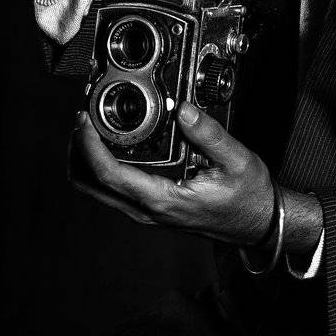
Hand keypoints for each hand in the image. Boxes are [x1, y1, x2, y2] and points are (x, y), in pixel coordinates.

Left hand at [69, 103, 274, 245]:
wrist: (258, 224)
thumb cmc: (249, 199)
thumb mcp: (238, 161)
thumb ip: (210, 134)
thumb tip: (184, 110)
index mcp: (163, 200)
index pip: (110, 174)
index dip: (89, 146)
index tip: (84, 120)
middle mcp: (148, 211)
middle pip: (91, 185)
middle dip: (77, 151)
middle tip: (81, 119)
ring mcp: (146, 213)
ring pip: (97, 191)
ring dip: (86, 161)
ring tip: (89, 129)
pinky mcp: (149, 209)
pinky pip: (112, 191)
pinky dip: (100, 168)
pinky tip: (110, 146)